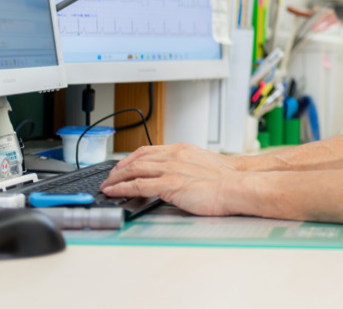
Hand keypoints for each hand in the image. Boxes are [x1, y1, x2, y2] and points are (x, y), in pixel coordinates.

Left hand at [101, 143, 241, 215]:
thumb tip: (179, 176)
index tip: (122, 165)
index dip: (131, 158)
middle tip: (109, 177)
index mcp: (181, 150)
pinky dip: (122, 188)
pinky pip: (138, 185)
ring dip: (116, 178)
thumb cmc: (226, 179)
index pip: (148, 150)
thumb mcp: (203, 165)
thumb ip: (186, 167)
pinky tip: (113, 192)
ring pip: (134, 170)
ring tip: (107, 186)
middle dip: (119, 169)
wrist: (236, 185)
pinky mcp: (169, 185)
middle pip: (137, 159)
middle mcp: (173, 156)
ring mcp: (171, 169)